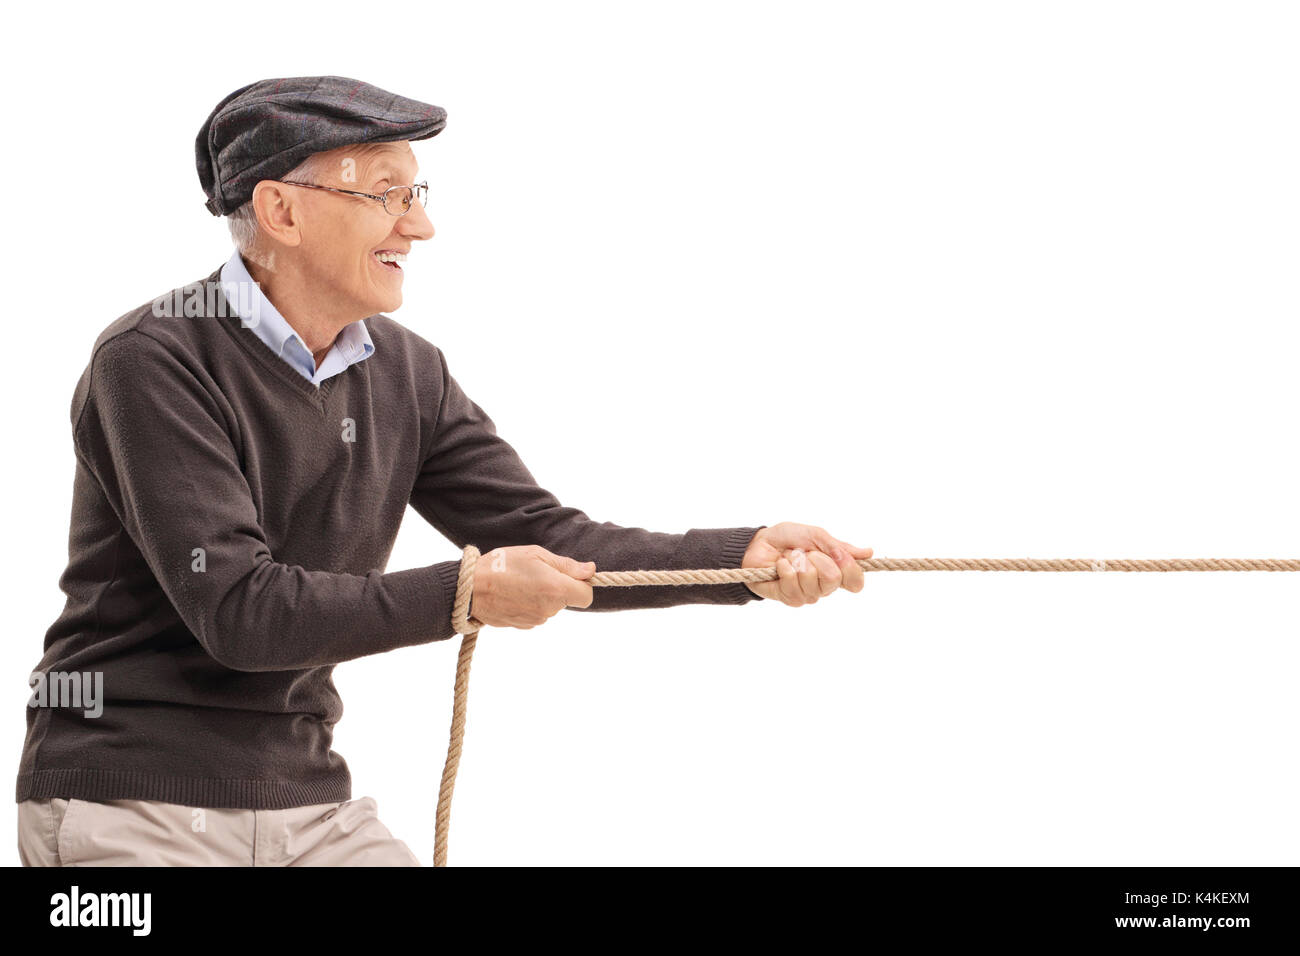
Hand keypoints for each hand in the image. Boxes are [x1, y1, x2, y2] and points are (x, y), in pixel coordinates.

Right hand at [469, 545, 595, 628]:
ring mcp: (535, 620)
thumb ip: (565, 565)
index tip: (570, 574)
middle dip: (558, 586)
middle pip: (566, 600)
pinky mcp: (523, 626)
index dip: (582, 584)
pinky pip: (535, 613)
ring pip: (550, 606)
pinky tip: (513, 593)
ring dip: (542, 595)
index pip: (587, 596)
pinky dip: (529, 604)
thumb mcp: (535, 554)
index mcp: (556, 589)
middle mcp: (549, 609)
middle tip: (536, 572)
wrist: (469, 590)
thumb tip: (590, 570)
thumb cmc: (501, 565)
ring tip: (520, 581)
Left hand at [741, 522, 871, 605]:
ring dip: (798, 561)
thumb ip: (838, 547)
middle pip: (834, 579)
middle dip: (818, 558)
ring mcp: (808, 595)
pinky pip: (792, 583)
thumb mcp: (815, 535)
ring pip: (811, 580)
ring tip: (791, 557)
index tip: (840, 555)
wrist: (759, 544)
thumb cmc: (788, 538)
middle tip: (807, 552)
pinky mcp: (790, 598)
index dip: (851, 569)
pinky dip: (785, 567)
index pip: (855, 582)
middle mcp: (824, 586)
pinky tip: (780, 565)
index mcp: (835, 571)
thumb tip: (868, 553)